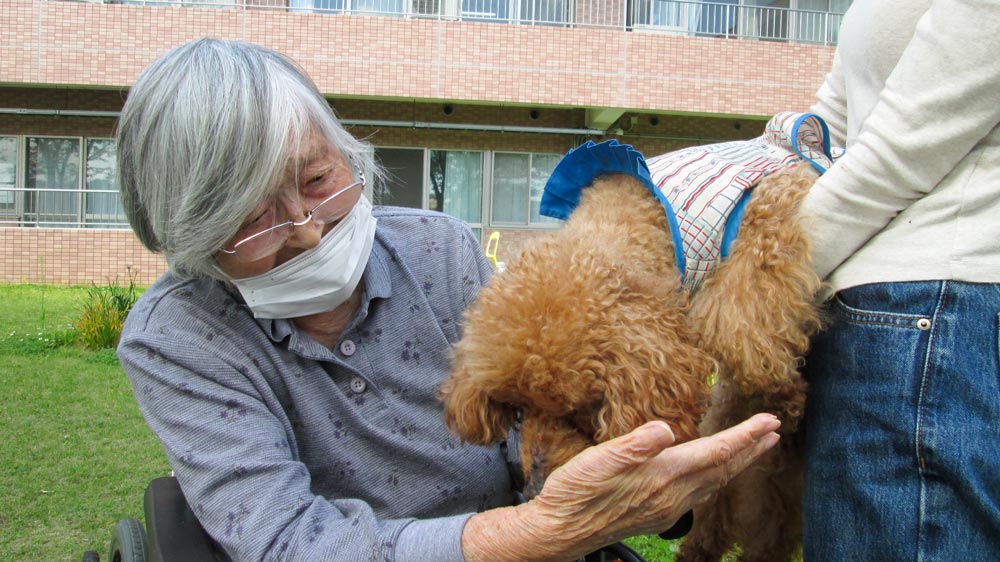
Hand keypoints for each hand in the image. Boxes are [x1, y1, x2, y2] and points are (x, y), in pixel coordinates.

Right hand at [463, 413, 780, 561]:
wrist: (559, 531)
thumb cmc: (574, 492)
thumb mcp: (598, 461)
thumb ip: (635, 445)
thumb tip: (666, 428)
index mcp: (662, 476)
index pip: (715, 452)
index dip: (744, 436)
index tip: (769, 420)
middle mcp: (672, 496)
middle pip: (723, 469)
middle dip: (751, 449)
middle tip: (774, 430)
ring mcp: (667, 509)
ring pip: (714, 483)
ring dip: (738, 463)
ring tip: (755, 448)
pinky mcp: (657, 515)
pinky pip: (700, 494)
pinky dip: (717, 477)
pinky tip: (713, 473)